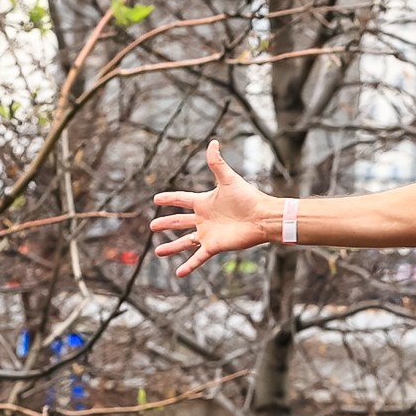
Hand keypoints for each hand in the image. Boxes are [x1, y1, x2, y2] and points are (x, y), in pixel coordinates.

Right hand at [151, 142, 273, 277]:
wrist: (263, 217)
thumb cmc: (248, 198)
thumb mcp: (228, 179)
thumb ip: (217, 163)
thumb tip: (213, 142)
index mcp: (204, 202)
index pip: (181, 199)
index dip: (169, 199)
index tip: (156, 199)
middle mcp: (204, 219)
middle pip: (179, 222)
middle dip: (166, 224)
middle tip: (152, 226)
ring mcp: (208, 234)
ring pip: (185, 242)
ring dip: (171, 247)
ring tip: (157, 252)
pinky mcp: (214, 246)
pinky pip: (198, 258)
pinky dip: (188, 266)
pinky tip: (178, 274)